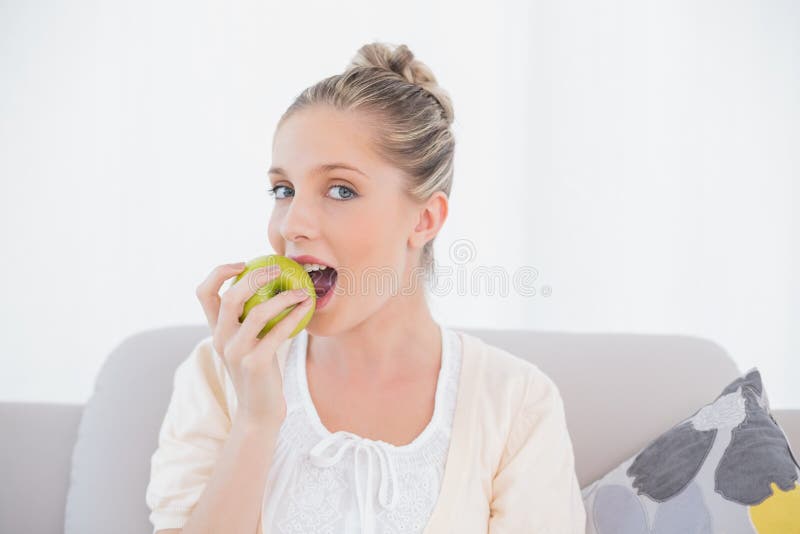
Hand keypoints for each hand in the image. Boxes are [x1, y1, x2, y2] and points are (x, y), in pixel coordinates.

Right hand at [195, 262, 312, 423]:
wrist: (259, 412)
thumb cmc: (260, 372)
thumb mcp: (247, 344)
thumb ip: (249, 320)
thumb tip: (271, 284)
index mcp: (216, 331)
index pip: (204, 293)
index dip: (219, 273)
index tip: (243, 264)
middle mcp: (221, 339)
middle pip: (230, 297)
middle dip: (255, 277)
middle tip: (278, 269)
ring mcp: (237, 352)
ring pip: (257, 313)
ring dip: (283, 296)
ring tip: (302, 290)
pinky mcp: (255, 363)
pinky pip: (278, 331)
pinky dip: (293, 314)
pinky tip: (306, 306)